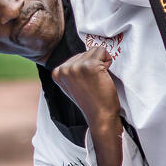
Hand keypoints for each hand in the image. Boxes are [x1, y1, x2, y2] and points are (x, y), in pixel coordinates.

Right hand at [52, 47, 123, 165]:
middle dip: (95, 64)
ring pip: (95, 50)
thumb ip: (73, 70)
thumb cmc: (93, 101)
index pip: (77, 56)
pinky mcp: (89, 66)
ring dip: (102, 63)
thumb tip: (82, 55)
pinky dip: (108, 61)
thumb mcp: (75, 84)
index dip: (88, 67)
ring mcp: (75, 67)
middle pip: (86, 51)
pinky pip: (103, 51)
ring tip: (98, 80)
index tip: (87, 83)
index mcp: (57, 72)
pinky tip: (104, 77)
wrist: (101, 116)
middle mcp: (64, 69)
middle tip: (94, 83)